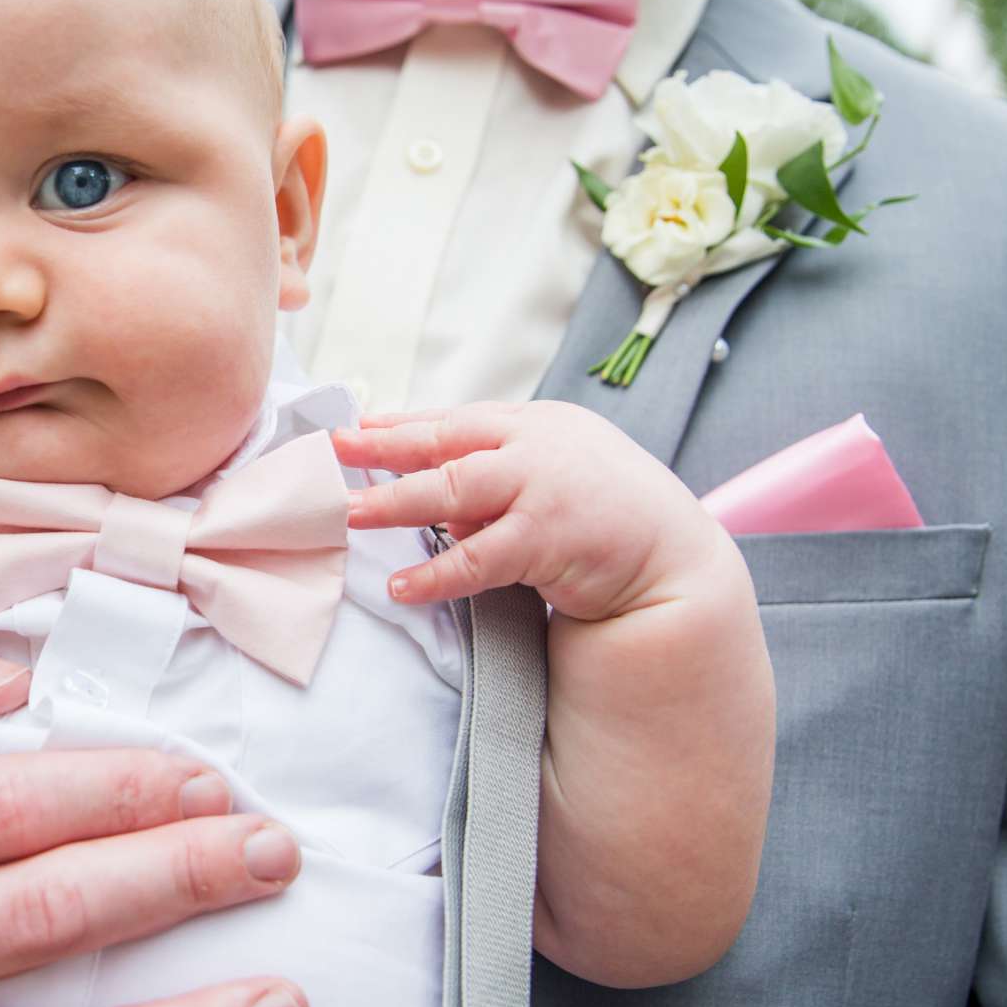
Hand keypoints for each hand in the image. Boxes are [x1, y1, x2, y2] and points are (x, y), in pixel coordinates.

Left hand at [336, 401, 733, 618]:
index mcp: (539, 425)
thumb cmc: (609, 518)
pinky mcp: (548, 538)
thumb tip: (435, 504)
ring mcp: (543, 489)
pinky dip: (437, 574)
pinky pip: (477, 559)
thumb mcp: (553, 480)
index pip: (458, 420)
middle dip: (384, 447)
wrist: (673, 559)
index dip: (404, 423)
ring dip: (395, 503)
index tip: (358, 426)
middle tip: (333, 451)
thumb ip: (498, 483)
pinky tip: (403, 586)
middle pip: (445, 443)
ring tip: (349, 515)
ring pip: (452, 491)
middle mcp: (538, 446)